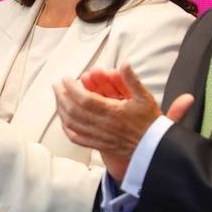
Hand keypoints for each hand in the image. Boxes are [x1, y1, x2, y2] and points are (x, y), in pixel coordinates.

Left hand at [53, 62, 193, 182]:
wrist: (155, 148)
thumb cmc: (150, 122)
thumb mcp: (145, 97)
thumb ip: (132, 80)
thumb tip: (124, 63)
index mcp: (113, 112)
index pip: (85, 99)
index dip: (72, 88)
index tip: (66, 79)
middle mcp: (104, 125)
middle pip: (74, 111)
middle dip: (62, 96)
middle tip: (56, 85)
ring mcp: (99, 137)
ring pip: (72, 124)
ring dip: (61, 110)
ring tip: (58, 98)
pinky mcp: (98, 145)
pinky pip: (77, 138)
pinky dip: (67, 128)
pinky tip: (63, 119)